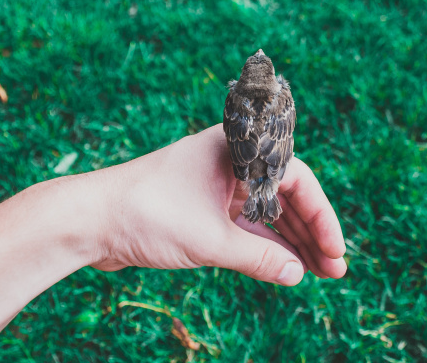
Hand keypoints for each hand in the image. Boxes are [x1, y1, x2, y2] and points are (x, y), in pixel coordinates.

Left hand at [91, 124, 346, 284]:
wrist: (90, 220)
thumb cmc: (148, 214)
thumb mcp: (211, 240)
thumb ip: (259, 258)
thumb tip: (297, 275)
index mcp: (237, 150)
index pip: (297, 180)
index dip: (322, 216)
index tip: (336, 250)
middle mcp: (231, 163)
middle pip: (285, 196)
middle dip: (310, 233)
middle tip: (334, 268)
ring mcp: (217, 185)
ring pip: (266, 212)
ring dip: (290, 241)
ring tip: (318, 271)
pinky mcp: (203, 206)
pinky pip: (244, 224)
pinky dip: (263, 243)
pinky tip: (285, 265)